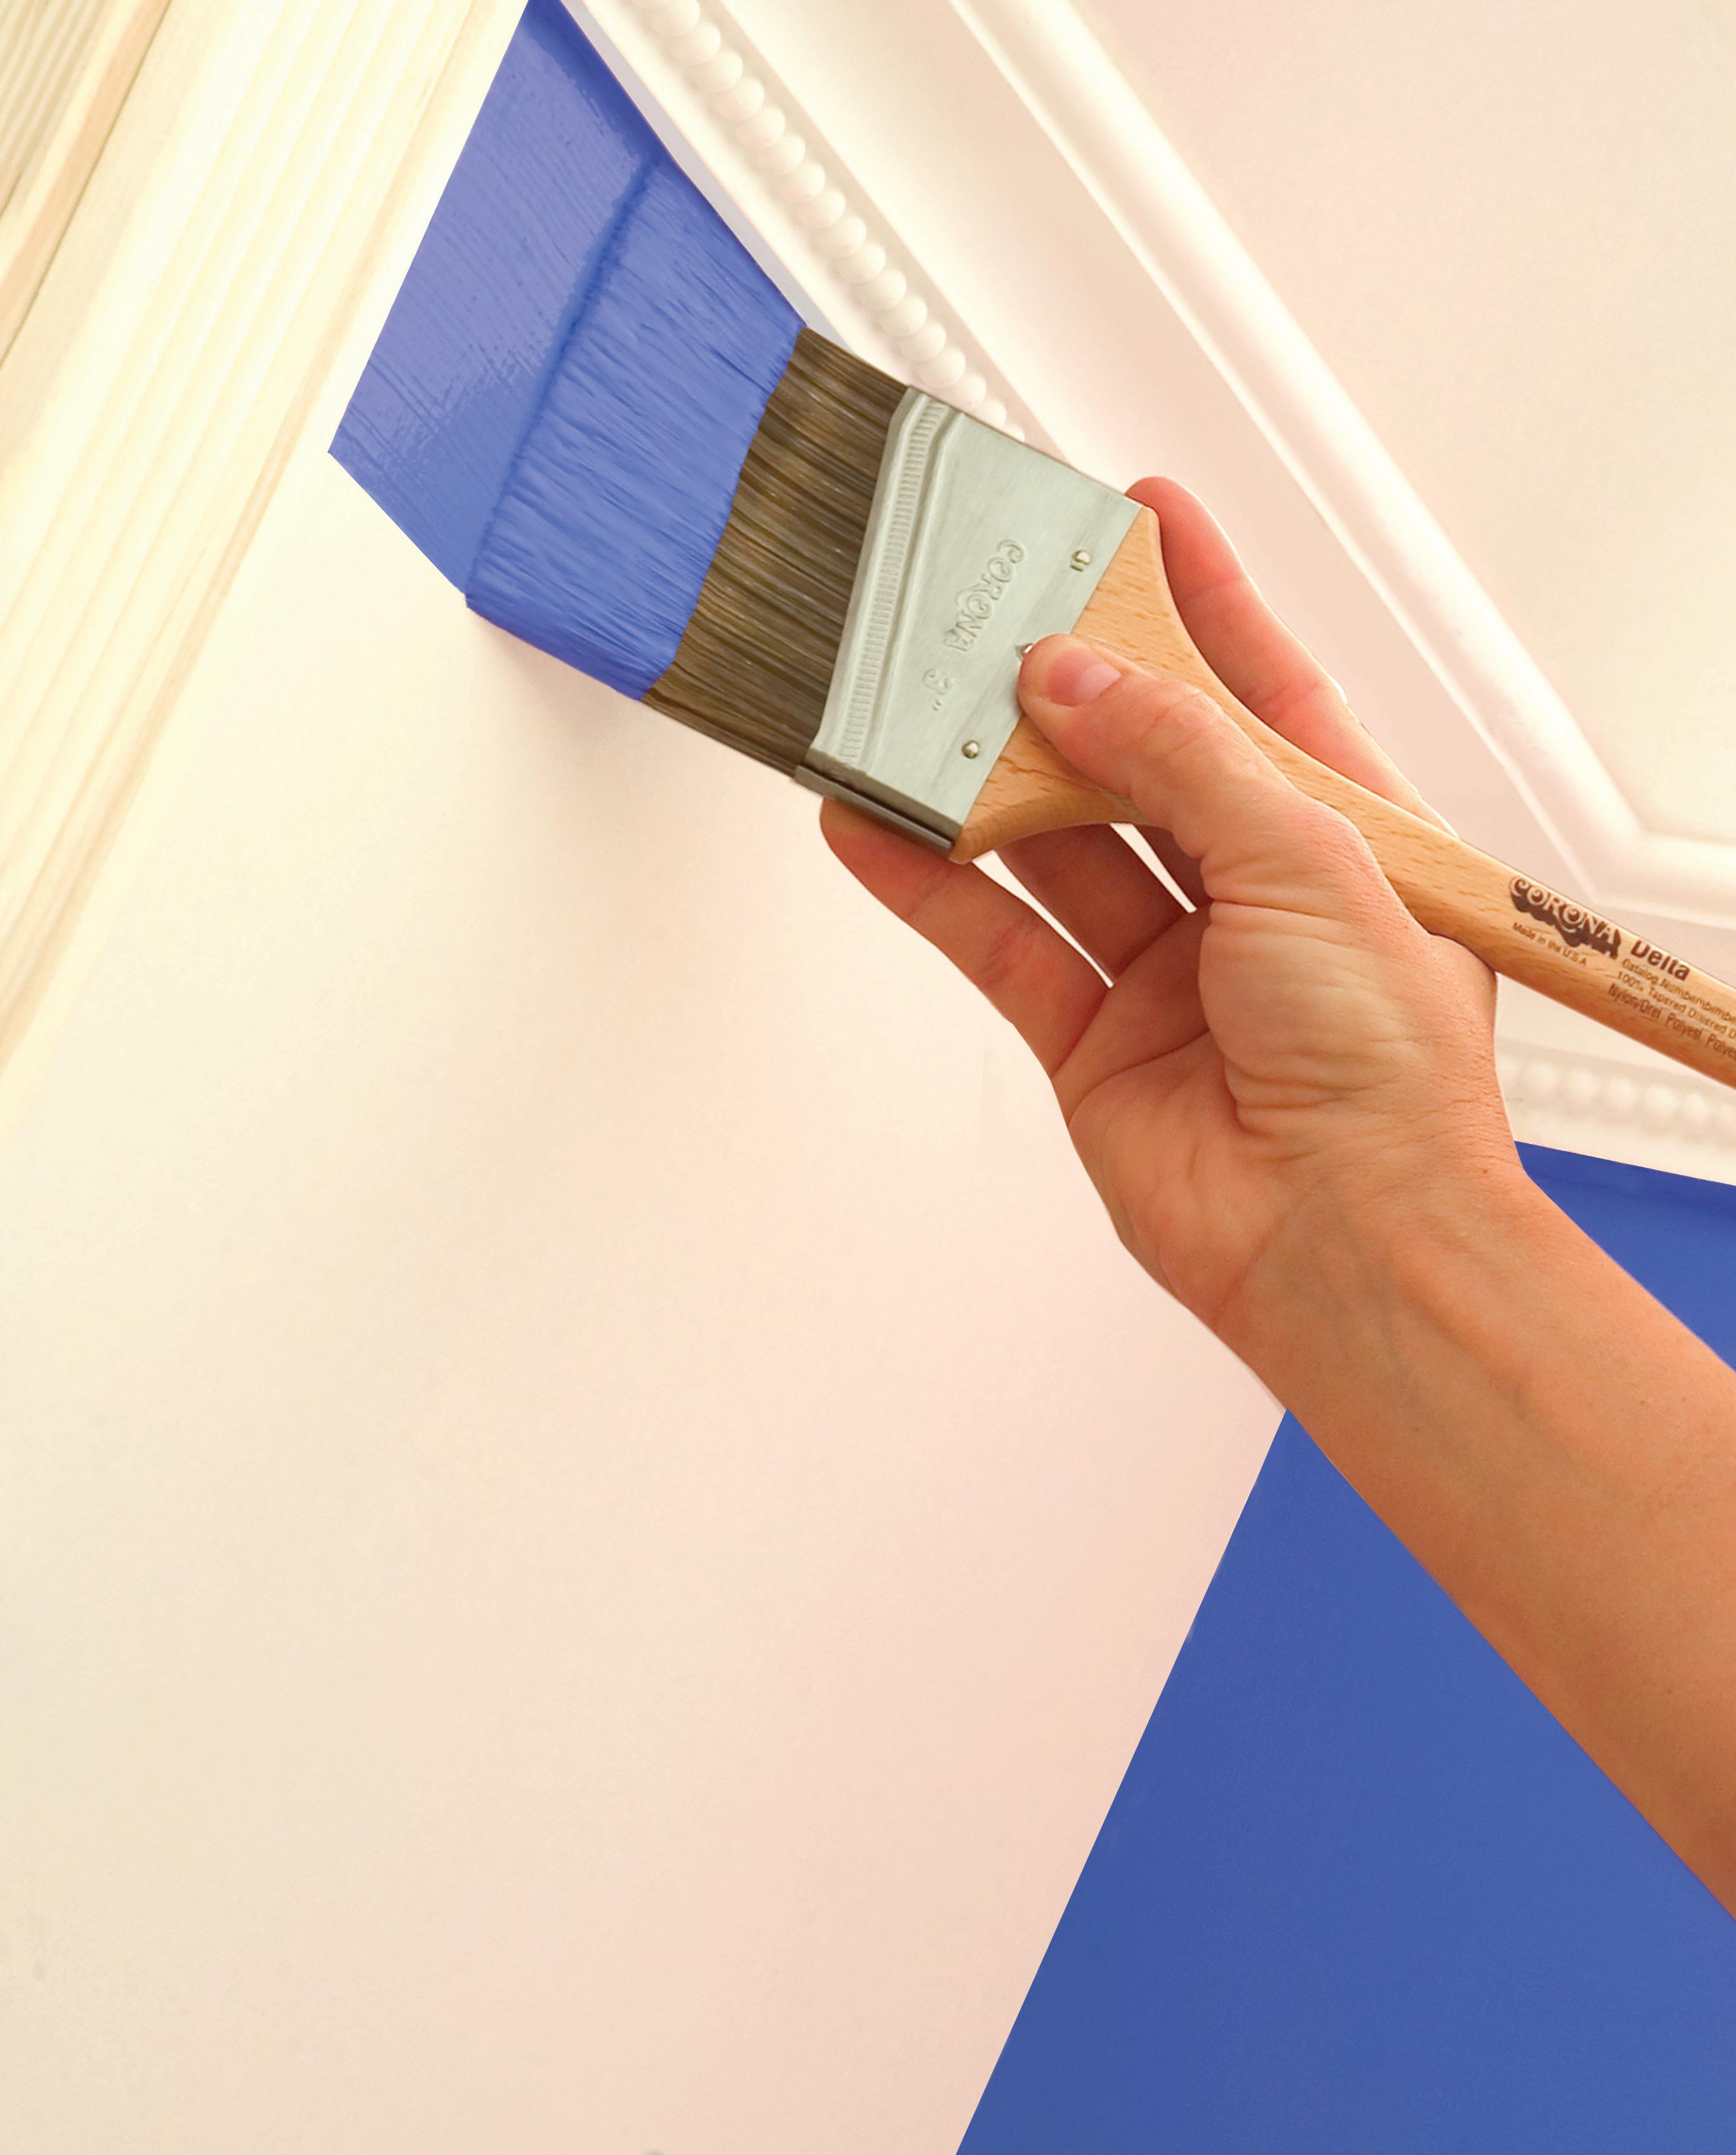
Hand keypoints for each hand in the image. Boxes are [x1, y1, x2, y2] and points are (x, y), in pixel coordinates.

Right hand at [820, 479, 1512, 1362]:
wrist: (1347, 1242)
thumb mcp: (1307, 860)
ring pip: (1056, 847)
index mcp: (1343, 840)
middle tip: (990, 614)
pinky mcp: (1093, 1041)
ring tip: (907, 706)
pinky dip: (932, 886)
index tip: (1137, 517)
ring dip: (983, 783)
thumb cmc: (1386, 1069)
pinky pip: (998, 942)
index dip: (1201, 602)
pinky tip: (873, 827)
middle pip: (1142, 762)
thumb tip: (1074, 676)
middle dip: (1070, 689)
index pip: (1264, 690)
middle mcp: (1254, 897)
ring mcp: (1169, 970)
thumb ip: (1181, 758)